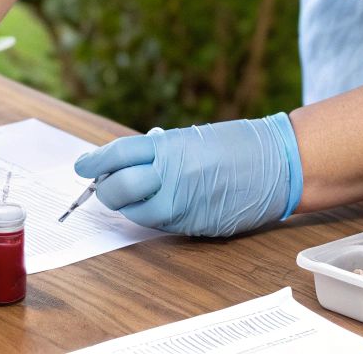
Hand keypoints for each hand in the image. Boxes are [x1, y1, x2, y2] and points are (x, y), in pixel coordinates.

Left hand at [74, 113, 302, 236]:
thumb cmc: (241, 145)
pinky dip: (153, 214)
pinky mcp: (193, 226)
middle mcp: (172, 178)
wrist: (280, 167)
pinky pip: (160, 224)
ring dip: (129, 205)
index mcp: (171, 148)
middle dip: (106, 188)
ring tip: (135, 194)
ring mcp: (182, 205)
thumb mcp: (195, 137)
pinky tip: (160, 204)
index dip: (94, 161)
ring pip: (136, 213)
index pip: (117, 154)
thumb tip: (129, 161)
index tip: (82, 165)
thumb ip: (162, 150)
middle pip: (117, 188)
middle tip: (105, 184)